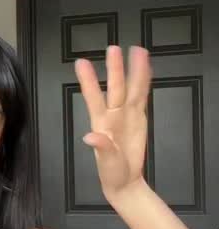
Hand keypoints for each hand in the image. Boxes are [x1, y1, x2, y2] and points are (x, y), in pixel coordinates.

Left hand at [74, 44, 150, 198]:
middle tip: (113, 48)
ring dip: (134, 70)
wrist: (124, 181)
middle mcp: (113, 114)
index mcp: (100, 123)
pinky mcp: (139, 117)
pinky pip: (142, 96)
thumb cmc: (111, 172)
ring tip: (138, 50)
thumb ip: (102, 149)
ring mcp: (126, 114)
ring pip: (131, 88)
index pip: (93, 98)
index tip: (81, 63)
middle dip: (115, 69)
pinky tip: (147, 67)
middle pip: (116, 88)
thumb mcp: (106, 163)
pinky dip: (144, 82)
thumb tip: (90, 137)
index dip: (88, 81)